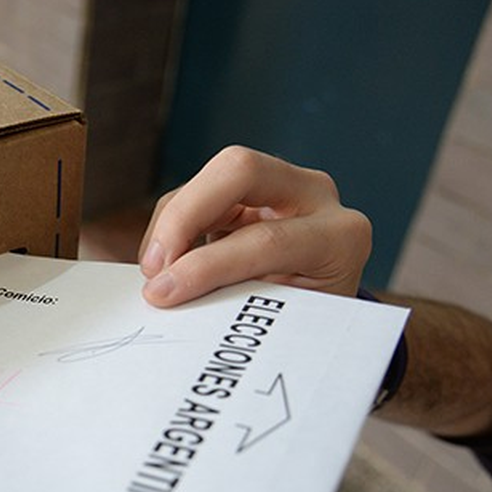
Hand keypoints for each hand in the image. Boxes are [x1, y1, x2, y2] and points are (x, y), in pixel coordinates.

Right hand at [138, 146, 371, 306]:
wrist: (325, 309)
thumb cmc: (306, 322)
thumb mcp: (285, 321)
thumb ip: (241, 306)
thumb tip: (174, 298)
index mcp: (339, 237)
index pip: (266, 239)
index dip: (207, 265)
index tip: (164, 292)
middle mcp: (316, 195)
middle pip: (240, 169)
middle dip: (183, 214)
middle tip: (153, 265)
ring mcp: (284, 183)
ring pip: (212, 174)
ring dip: (172, 222)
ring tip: (155, 270)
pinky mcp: (251, 185)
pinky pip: (199, 190)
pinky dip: (173, 222)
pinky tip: (168, 259)